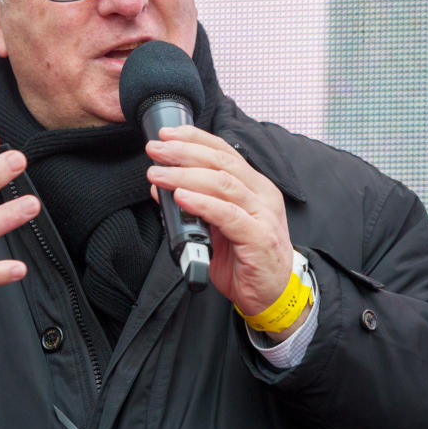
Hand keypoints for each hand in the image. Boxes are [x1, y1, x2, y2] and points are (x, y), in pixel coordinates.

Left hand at [144, 126, 293, 321]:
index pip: (223, 151)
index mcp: (253, 186)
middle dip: (184, 152)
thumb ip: (195, 204)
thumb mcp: (215, 225)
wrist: (271, 294)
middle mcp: (261, 195)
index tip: (167, 134)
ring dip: (185, 175)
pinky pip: (227, 215)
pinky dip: (201, 203)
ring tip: (158, 174)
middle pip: (221, 162)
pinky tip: (181, 197)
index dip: (194, 139)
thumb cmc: (245, 258)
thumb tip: (162, 186)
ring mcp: (263, 215)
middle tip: (156, 151)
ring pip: (223, 184)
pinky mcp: (259, 237)